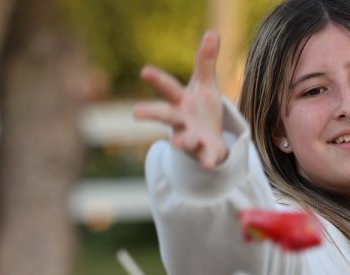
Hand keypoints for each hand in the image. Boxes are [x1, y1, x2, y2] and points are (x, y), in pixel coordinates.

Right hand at [134, 30, 228, 169]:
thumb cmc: (201, 109)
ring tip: (178, 142)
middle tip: (136, 112)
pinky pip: (205, 158)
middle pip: (165, 116)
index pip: (168, 88)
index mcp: (180, 101)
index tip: (144, 71)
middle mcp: (181, 121)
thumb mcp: (205, 84)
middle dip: (151, 113)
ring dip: (182, 141)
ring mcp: (191, 139)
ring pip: (184, 140)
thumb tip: (213, 32)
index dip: (157, 79)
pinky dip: (206, 161)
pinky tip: (209, 165)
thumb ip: (206, 62)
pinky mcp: (204, 153)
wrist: (210, 140)